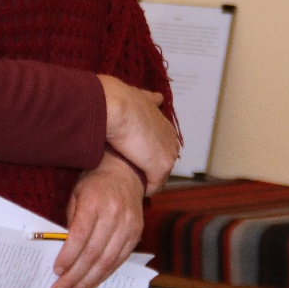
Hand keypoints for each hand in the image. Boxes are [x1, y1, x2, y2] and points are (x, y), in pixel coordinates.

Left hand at [50, 151, 144, 287]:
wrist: (126, 172)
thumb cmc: (95, 183)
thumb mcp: (76, 195)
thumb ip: (71, 222)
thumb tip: (63, 253)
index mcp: (95, 202)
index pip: (80, 236)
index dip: (67, 257)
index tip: (56, 271)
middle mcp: (114, 214)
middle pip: (93, 254)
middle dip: (74, 277)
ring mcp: (128, 225)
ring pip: (107, 262)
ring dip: (88, 282)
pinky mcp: (136, 234)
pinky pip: (119, 261)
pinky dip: (104, 275)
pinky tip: (90, 283)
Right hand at [97, 74, 179, 195]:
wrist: (116, 106)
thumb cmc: (121, 101)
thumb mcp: (141, 98)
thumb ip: (151, 101)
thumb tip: (159, 98)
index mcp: (166, 126)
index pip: (161, 148)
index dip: (146, 156)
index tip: (132, 161)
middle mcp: (172, 140)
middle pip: (162, 164)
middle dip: (148, 171)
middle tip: (129, 176)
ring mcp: (168, 154)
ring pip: (159, 177)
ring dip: (146, 181)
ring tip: (129, 184)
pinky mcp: (161, 167)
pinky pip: (154, 186)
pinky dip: (144, 189)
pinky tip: (131, 189)